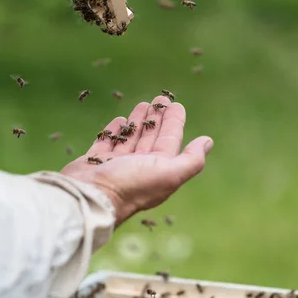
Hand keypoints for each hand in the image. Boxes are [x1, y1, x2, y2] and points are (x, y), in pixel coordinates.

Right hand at [61, 95, 213, 226]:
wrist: (89, 197)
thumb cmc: (130, 185)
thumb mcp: (169, 173)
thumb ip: (191, 159)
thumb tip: (208, 142)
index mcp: (158, 170)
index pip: (170, 140)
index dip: (174, 122)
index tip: (176, 105)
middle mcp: (138, 168)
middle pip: (152, 138)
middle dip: (157, 119)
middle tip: (160, 99)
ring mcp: (116, 165)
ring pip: (131, 138)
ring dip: (138, 122)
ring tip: (142, 105)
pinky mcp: (94, 162)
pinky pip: (107, 143)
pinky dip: (114, 131)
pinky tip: (119, 120)